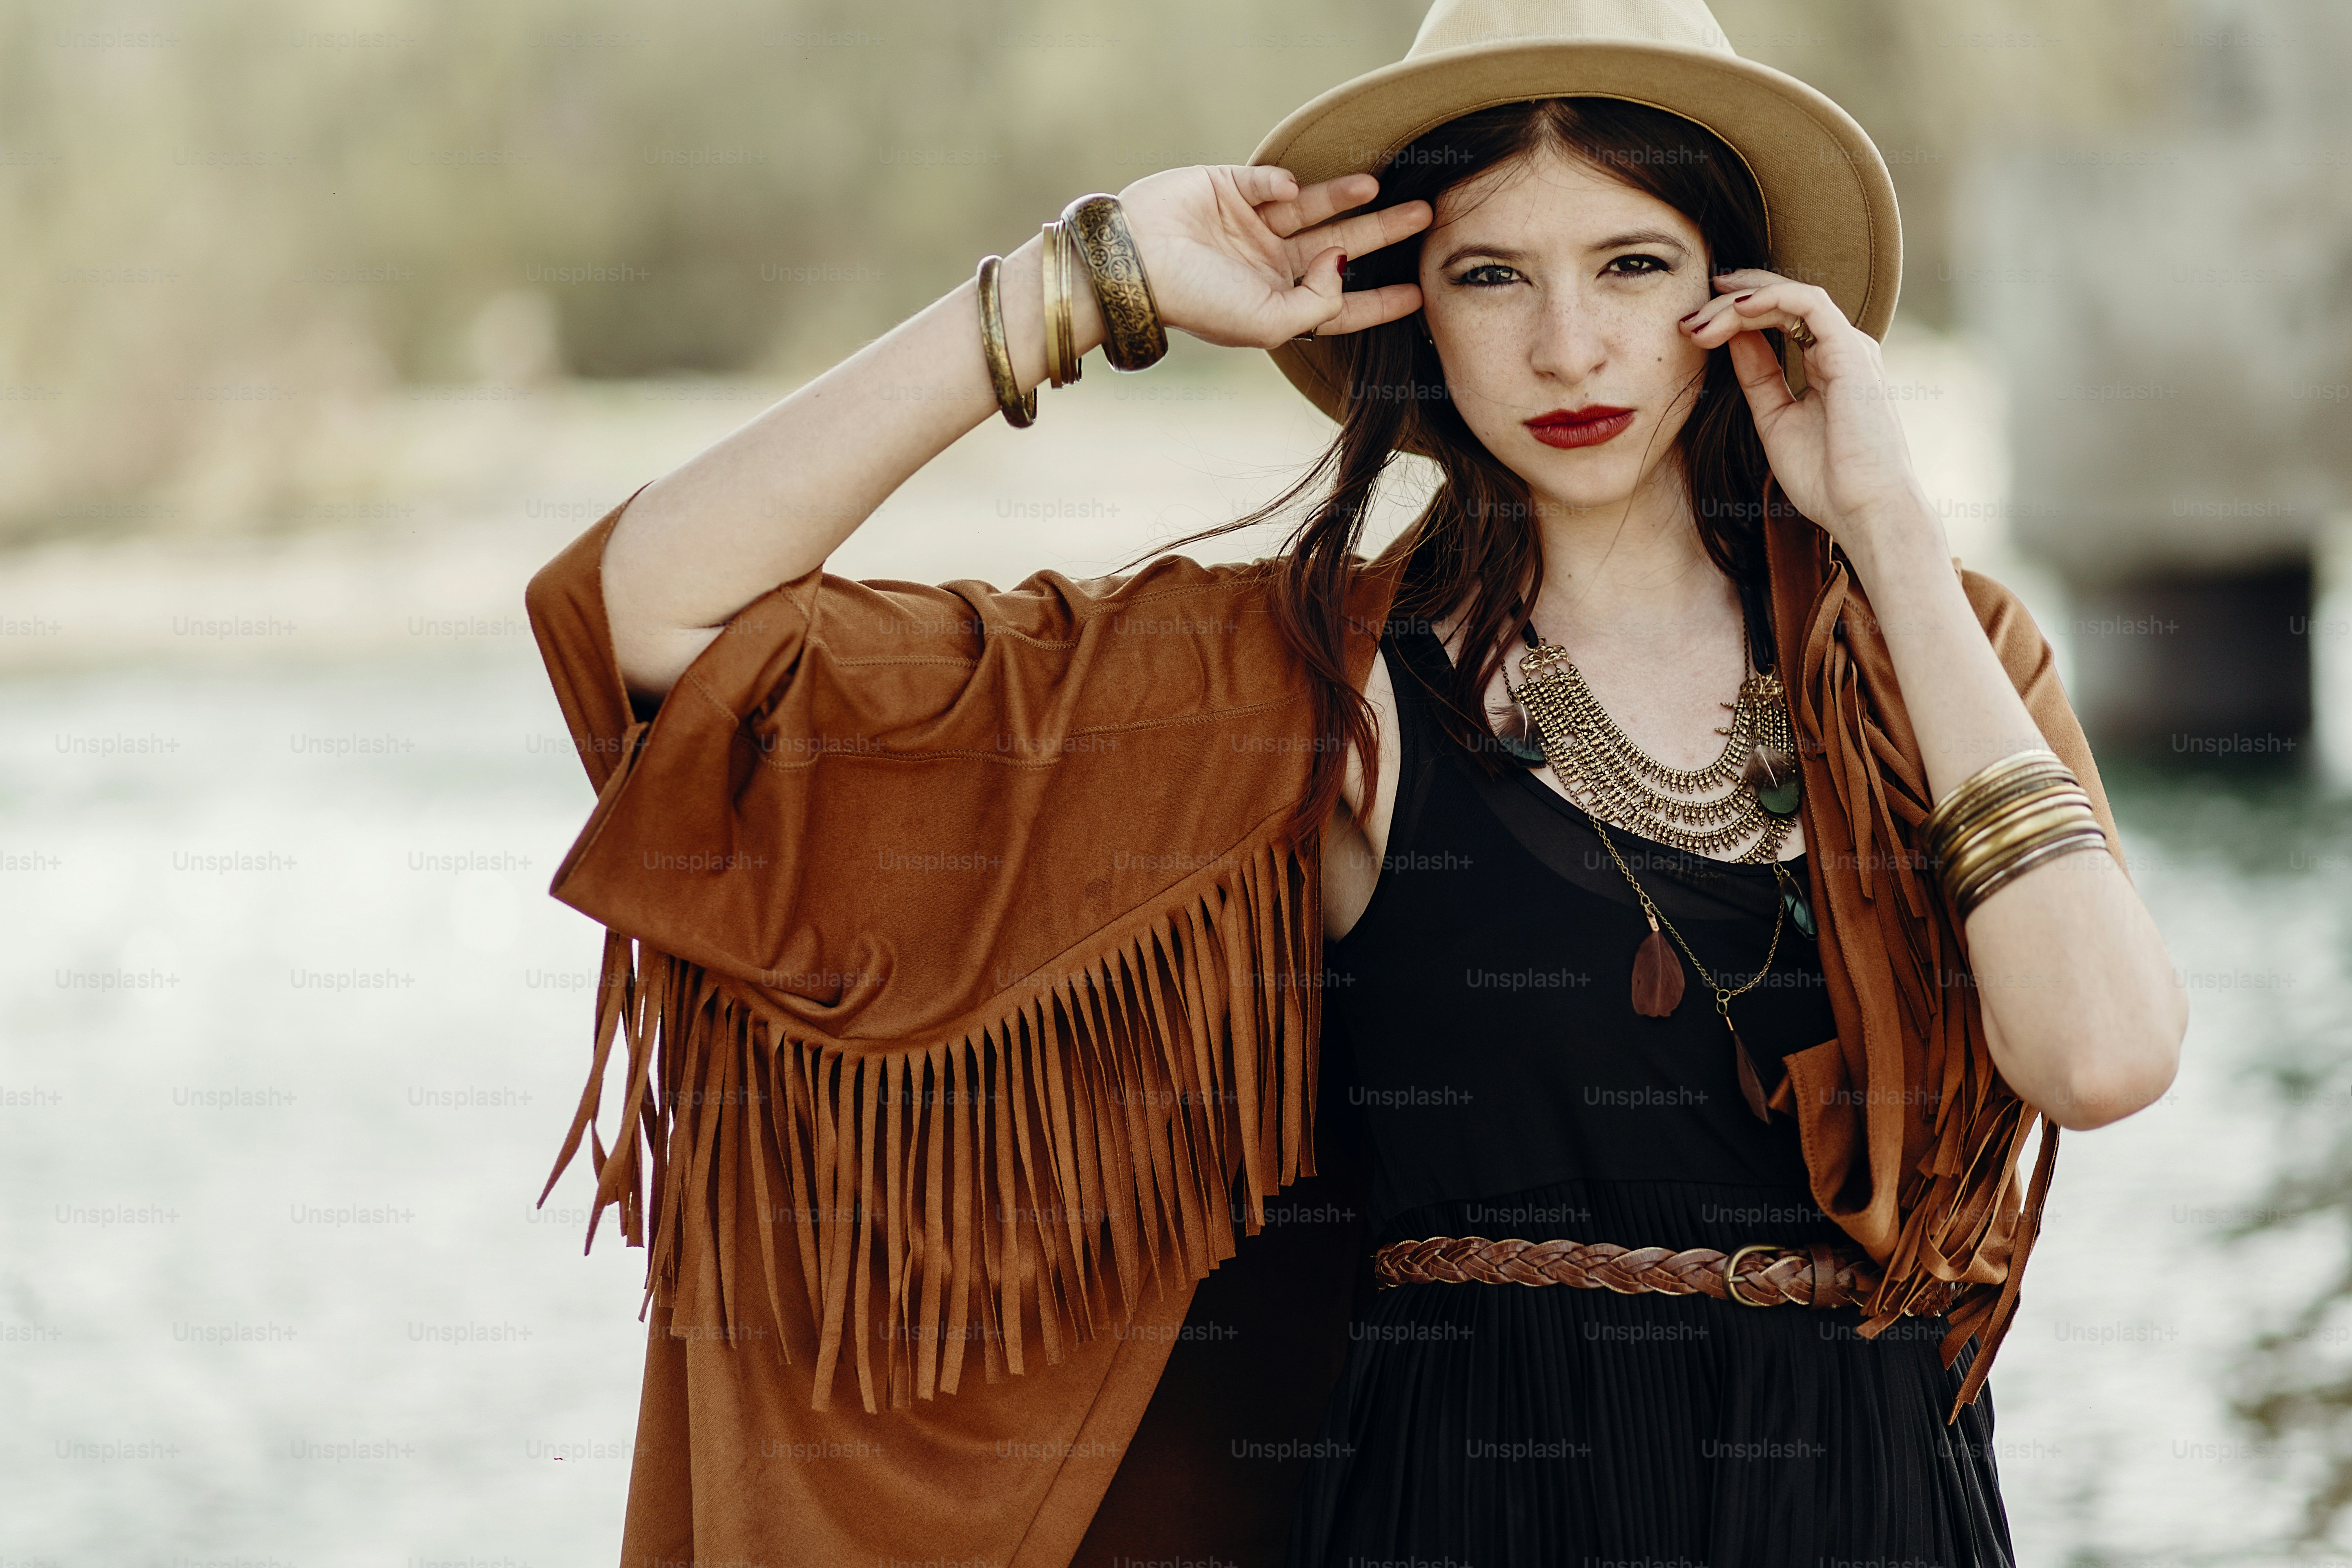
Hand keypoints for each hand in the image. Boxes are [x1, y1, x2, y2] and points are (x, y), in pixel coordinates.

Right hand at [1112, 165, 1431, 348]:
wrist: (1133, 264)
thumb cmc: (1198, 303)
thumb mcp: (1267, 323)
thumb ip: (1317, 302)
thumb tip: (1343, 262)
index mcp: (1279, 300)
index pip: (1341, 301)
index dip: (1380, 299)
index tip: (1420, 292)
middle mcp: (1270, 263)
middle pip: (1341, 246)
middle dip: (1382, 233)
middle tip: (1425, 216)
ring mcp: (1252, 225)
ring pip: (1315, 208)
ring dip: (1348, 196)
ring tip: (1380, 187)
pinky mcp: (1231, 188)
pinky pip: (1270, 180)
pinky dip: (1282, 182)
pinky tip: (1284, 191)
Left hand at [1681, 269, 1943, 562]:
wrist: (1864, 510)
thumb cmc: (1826, 478)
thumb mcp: (1775, 419)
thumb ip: (1758, 377)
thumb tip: (1733, 338)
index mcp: (1828, 364)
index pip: (1780, 319)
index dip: (1734, 315)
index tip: (1693, 328)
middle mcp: (1841, 349)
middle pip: (1781, 303)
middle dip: (1729, 304)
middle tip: (1687, 319)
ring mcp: (1849, 347)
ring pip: (1791, 297)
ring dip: (1740, 302)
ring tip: (1702, 320)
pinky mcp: (1851, 352)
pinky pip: (1809, 304)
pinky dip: (1770, 298)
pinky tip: (1736, 309)